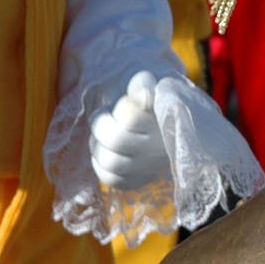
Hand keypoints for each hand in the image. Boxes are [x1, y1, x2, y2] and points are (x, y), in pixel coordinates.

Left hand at [90, 72, 168, 191]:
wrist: (162, 119)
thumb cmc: (151, 97)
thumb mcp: (150, 83)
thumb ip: (143, 84)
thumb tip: (142, 95)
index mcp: (168, 120)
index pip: (132, 118)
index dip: (121, 107)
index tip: (126, 101)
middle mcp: (162, 147)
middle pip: (116, 141)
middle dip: (101, 124)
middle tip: (104, 114)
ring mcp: (151, 167)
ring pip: (110, 161)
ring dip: (97, 144)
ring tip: (101, 133)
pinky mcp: (140, 180)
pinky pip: (111, 178)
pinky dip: (99, 164)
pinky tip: (105, 149)